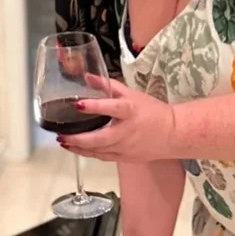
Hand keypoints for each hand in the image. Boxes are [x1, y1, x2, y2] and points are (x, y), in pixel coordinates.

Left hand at [57, 79, 178, 164]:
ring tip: (63, 141)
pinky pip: (102, 157)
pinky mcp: (125, 158)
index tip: (78, 104)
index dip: (94, 106)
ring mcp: (126, 147)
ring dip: (78, 147)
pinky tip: (76, 149)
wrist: (172, 134)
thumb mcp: (131, 94)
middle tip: (62, 134)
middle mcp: (127, 131)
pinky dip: (88, 154)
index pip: (112, 107)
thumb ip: (108, 85)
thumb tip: (88, 77)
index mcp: (130, 111)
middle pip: (100, 138)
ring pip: (98, 151)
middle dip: (78, 138)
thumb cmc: (152, 112)